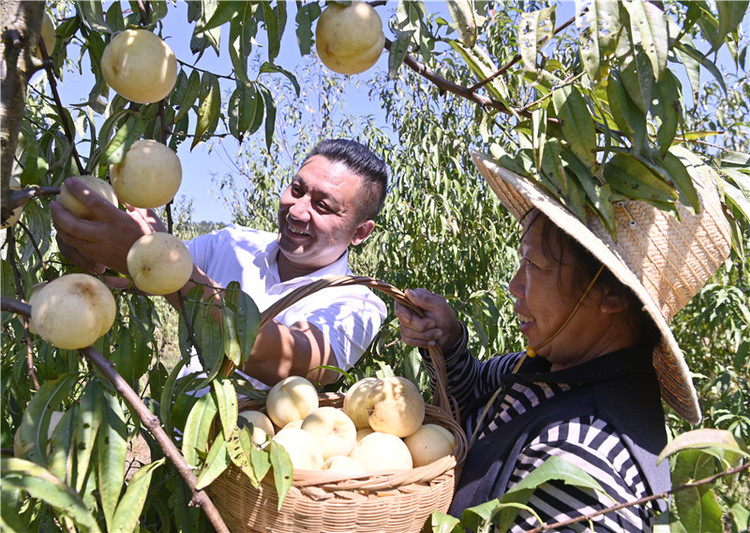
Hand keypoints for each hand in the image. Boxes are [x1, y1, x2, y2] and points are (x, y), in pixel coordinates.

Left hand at [51, 177, 167, 274]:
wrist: (154, 265)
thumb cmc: (154, 237)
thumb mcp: (147, 216)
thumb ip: (131, 203)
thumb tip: (119, 193)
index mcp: (117, 220)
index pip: (92, 201)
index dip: (77, 190)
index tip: (69, 182)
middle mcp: (104, 235)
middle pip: (71, 223)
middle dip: (58, 212)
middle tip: (54, 203)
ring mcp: (99, 248)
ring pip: (70, 237)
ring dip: (59, 226)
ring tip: (57, 217)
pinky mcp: (97, 258)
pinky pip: (77, 247)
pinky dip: (69, 237)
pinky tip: (68, 231)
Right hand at [394, 288, 461, 350]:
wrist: (450, 333)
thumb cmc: (445, 316)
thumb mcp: (440, 305)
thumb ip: (425, 299)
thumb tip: (408, 291)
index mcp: (414, 298)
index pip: (399, 304)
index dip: (402, 313)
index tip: (409, 319)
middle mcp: (408, 310)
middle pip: (404, 320)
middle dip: (421, 326)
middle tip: (435, 324)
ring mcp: (406, 323)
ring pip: (407, 332)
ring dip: (425, 335)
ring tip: (438, 332)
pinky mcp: (408, 335)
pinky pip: (408, 340)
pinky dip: (422, 342)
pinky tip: (432, 341)